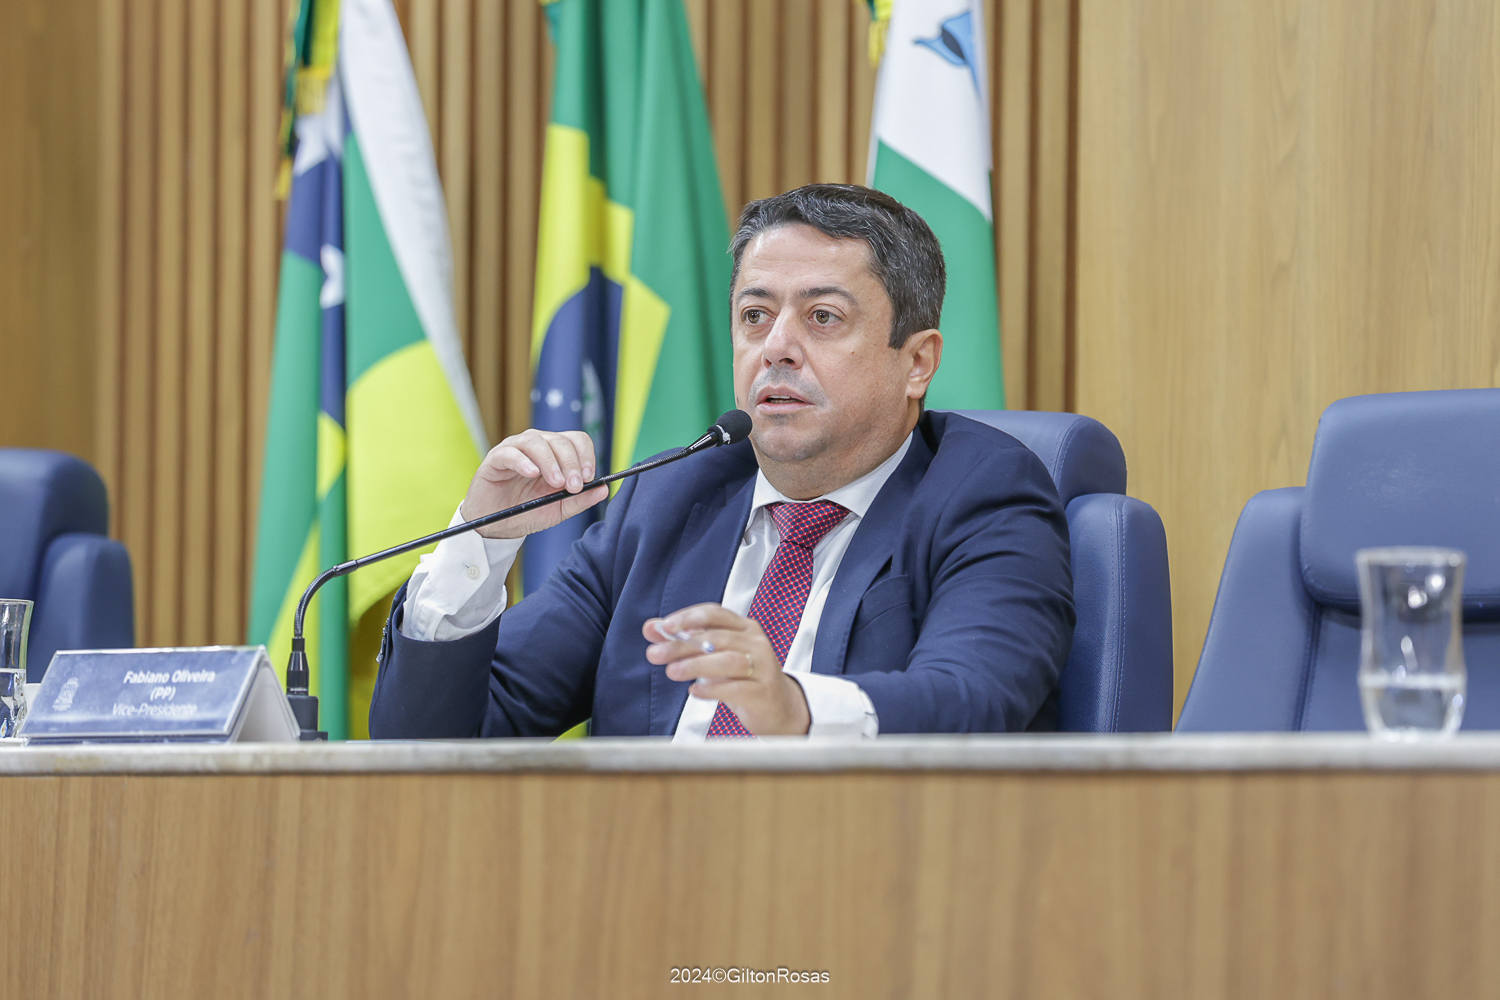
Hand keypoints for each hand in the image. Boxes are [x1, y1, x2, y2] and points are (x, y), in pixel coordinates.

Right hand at [461, 429, 608, 538]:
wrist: (496, 526)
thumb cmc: (527, 512)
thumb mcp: (558, 509)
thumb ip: (580, 500)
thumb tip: (604, 489)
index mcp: (555, 454)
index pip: (576, 440)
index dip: (585, 455)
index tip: (588, 477)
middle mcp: (537, 446)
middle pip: (559, 440)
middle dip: (571, 463)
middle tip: (573, 486)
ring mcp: (515, 449)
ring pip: (536, 441)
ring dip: (550, 462)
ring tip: (556, 482)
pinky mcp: (495, 459)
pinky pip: (510, 453)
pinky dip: (523, 461)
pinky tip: (532, 473)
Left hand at [643, 604, 810, 735]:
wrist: (779, 709)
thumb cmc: (743, 679)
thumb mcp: (715, 656)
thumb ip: (685, 641)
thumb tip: (651, 628)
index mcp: (745, 628)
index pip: (715, 614)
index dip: (689, 618)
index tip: (665, 627)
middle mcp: (756, 643)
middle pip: (716, 638)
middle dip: (682, 645)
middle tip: (655, 654)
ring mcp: (763, 667)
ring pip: (728, 660)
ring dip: (695, 665)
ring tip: (672, 672)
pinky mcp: (763, 692)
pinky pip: (736, 688)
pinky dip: (712, 688)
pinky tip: (694, 691)